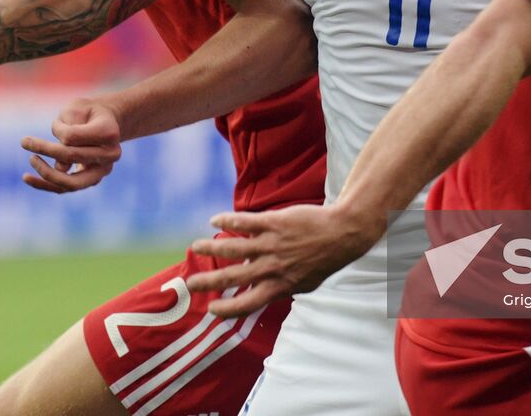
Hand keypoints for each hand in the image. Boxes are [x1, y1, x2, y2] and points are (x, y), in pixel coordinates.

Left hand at [20, 97, 123, 193]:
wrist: (105, 122)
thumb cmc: (87, 112)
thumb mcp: (76, 108)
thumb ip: (68, 130)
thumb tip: (60, 168)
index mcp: (109, 132)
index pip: (74, 137)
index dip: (58, 130)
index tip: (55, 124)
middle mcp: (111, 155)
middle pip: (74, 157)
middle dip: (47, 150)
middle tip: (24, 141)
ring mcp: (103, 170)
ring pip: (72, 182)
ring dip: (46, 173)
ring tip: (30, 161)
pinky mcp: (91, 180)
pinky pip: (66, 188)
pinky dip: (45, 185)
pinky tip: (26, 178)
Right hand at [185, 204, 382, 317]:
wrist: (340, 233)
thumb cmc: (324, 260)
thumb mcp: (305, 284)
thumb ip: (283, 289)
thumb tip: (267, 294)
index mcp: (278, 286)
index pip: (247, 304)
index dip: (226, 309)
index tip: (210, 308)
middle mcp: (270, 268)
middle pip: (232, 277)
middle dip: (208, 281)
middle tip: (190, 284)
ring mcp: (270, 245)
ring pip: (232, 247)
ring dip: (210, 248)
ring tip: (195, 247)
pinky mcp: (272, 223)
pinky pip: (244, 223)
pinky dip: (227, 221)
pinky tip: (215, 221)